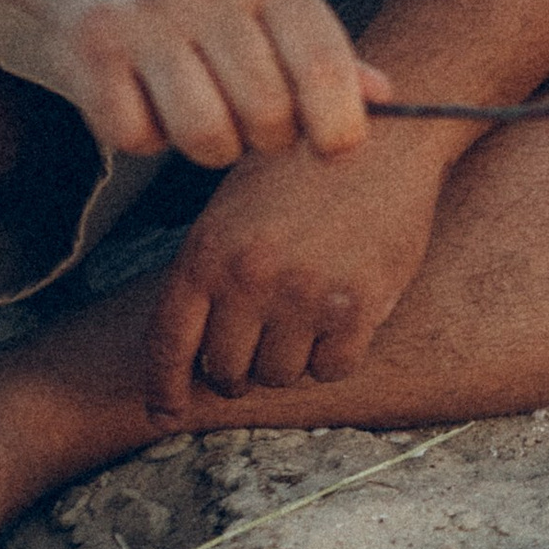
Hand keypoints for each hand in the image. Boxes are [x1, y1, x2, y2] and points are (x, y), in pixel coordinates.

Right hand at [40, 0, 386, 164]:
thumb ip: (325, 47)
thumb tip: (384, 100)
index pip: (324, 67)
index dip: (341, 126)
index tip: (336, 146)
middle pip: (267, 114)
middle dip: (271, 138)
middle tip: (257, 121)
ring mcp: (143, 17)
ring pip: (206, 136)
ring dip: (213, 146)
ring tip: (207, 114)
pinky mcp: (88, 50)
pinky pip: (137, 138)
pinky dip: (148, 138)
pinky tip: (148, 100)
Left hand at [144, 128, 450, 411]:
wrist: (383, 135)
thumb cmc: (302, 165)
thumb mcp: (232, 206)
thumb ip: (210, 269)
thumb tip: (198, 346)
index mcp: (207, 251)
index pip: (170, 343)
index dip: (165, 387)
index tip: (167, 413)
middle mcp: (250, 279)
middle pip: (227, 371)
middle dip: (238, 371)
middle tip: (256, 354)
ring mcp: (305, 295)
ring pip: (281, 375)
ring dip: (290, 361)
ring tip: (305, 322)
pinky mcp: (360, 305)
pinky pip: (333, 368)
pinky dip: (333, 357)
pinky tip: (341, 322)